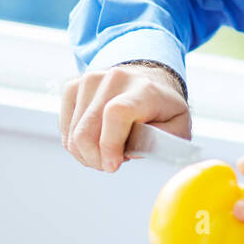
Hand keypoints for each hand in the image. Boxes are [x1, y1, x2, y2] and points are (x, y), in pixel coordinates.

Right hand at [59, 64, 190, 171]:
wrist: (148, 79)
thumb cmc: (163, 107)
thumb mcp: (178, 126)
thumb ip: (163, 141)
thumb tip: (131, 151)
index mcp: (145, 89)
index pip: (116, 114)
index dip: (110, 144)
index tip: (113, 165)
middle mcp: (115, 79)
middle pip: (87, 130)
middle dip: (97, 158)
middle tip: (112, 163)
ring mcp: (90, 80)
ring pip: (73, 133)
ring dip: (88, 153)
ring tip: (109, 151)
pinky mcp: (73, 86)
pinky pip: (65, 128)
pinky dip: (77, 144)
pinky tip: (96, 140)